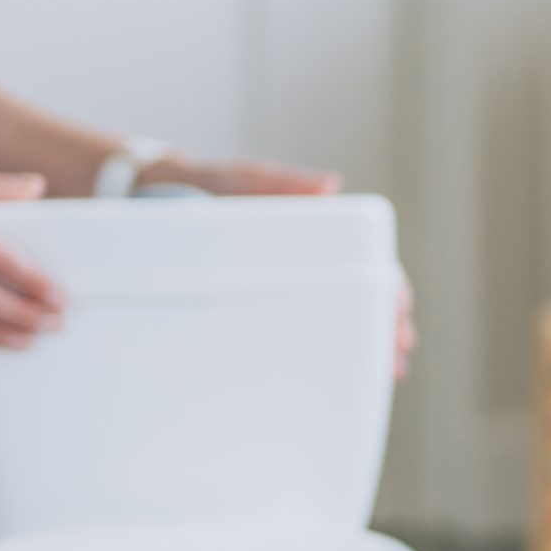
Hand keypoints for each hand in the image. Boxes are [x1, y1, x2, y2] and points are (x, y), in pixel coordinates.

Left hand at [133, 152, 415, 380]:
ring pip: (336, 314)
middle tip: (398, 356)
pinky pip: (301, 326)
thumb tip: (331, 185)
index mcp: (309, 227)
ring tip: (386, 370)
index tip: (400, 311)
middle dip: (384, 325)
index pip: (366, 257)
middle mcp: (304, 257)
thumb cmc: (200, 184)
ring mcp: (286, 280)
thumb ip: (281, 182)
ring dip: (364, 341)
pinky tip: (340, 370)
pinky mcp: (262, 300)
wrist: (151, 198)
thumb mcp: (238, 180)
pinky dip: (328, 349)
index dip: (387, 286)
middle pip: (358, 293)